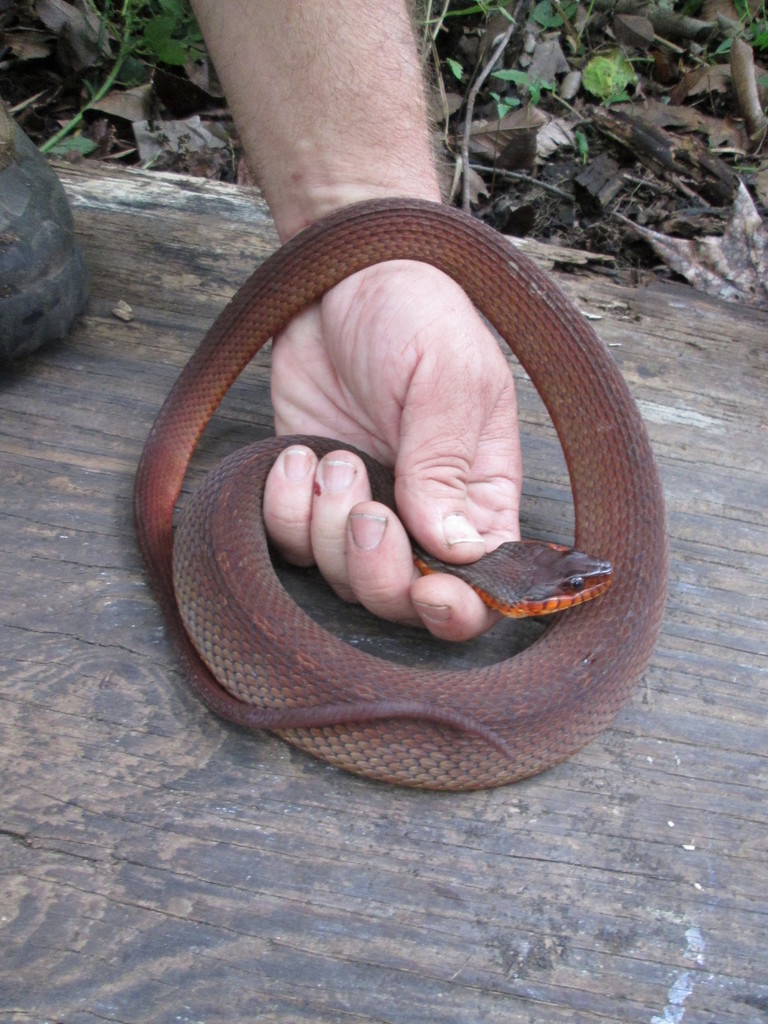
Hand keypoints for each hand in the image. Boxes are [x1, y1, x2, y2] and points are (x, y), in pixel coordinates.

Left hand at [263, 259, 521, 640]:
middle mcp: (422, 515)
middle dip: (379, 573)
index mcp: (479, 496)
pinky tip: (297, 457)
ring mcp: (362, 508)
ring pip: (342, 578)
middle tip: (369, 511)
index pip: (482, 585)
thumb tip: (454, 549)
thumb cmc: (414, 314)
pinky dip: (283, 511)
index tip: (432, 590)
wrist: (341, 276)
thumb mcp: (446, 377)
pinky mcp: (306, 495)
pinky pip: (289, 543)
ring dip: (329, 529)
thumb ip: (447, 464)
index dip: (458, 609)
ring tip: (334, 457)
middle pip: (402, 600)